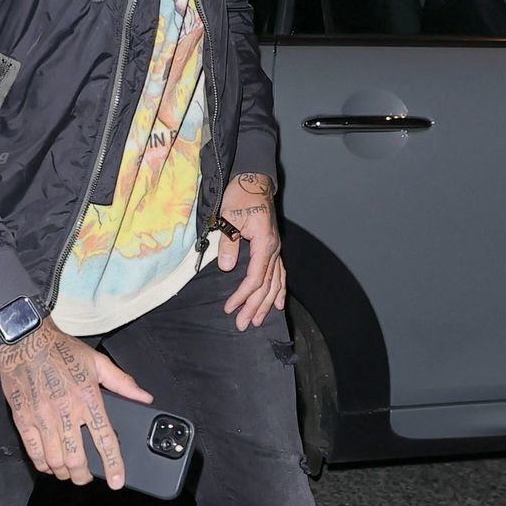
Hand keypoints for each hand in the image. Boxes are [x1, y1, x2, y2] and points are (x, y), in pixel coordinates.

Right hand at [0, 317, 153, 487]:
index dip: (113, 465)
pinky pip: (33, 451)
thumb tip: (144, 398)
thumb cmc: (61, 350)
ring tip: (68, 472)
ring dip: (63, 473)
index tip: (117, 481)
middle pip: (76, 459)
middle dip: (83, 476)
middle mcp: (65, 410)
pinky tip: (48, 464)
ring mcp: (42, 417)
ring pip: (54, 460)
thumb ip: (122, 383)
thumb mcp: (97, 362)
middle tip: (86, 477)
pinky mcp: (22, 418)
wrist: (25, 339)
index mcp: (88, 398)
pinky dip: (42, 464)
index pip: (105, 439)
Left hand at [215, 172, 285, 329]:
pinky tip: (277, 303)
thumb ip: (228, 243)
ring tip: (258, 320)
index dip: (243, 295)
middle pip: (266, 285)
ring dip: (266, 303)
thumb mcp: (228, 217)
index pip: (255, 277)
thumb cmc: (239, 195)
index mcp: (264, 243)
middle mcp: (274, 249)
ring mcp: (276, 249)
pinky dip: (279, 289)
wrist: (252, 180)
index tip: (230, 308)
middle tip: (243, 324)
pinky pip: (279, 273)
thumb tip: (226, 268)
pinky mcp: (273, 248)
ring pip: (275, 282)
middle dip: (254, 306)